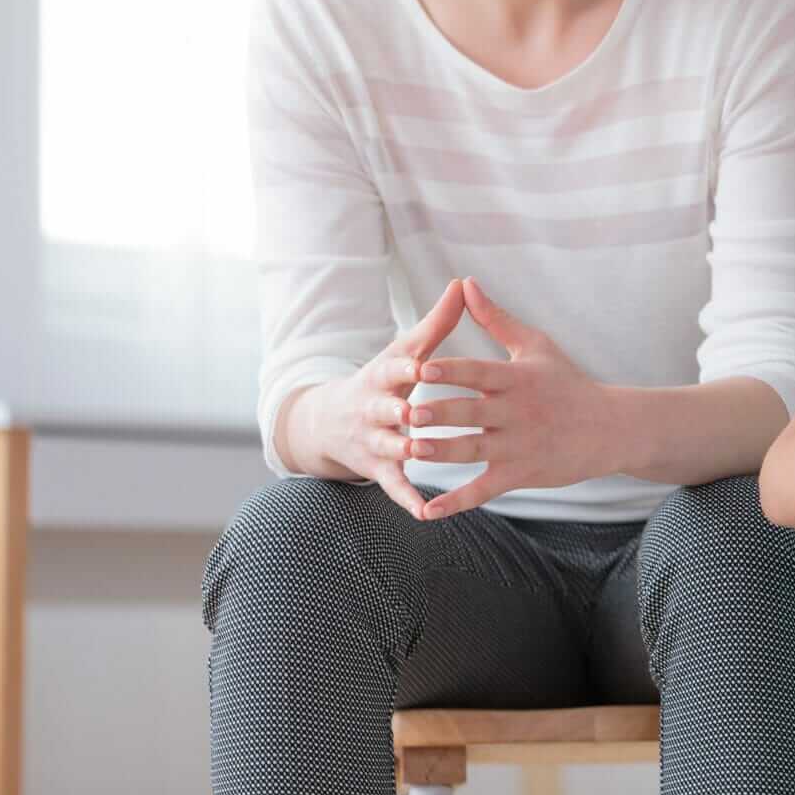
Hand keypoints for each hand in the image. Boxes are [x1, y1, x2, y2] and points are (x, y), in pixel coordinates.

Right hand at [296, 279, 466, 519]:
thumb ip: (437, 322)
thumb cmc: (384, 379)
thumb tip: (464, 282)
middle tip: (416, 413)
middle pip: (385, 409)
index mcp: (383, 376)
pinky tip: (425, 512)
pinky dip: (407, 498)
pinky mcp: (379, 469)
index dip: (406, 368)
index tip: (422, 365)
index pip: (394, 369)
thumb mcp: (404, 350)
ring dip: (403, 449)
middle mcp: (373, 409)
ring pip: (388, 446)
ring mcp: (374, 441)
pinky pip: (394, 486)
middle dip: (397, 411)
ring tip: (421, 452)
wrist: (330, 421)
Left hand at [411, 277, 613, 520]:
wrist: (610, 428)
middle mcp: (517, 412)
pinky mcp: (520, 474)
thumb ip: (496, 318)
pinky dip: (456, 502)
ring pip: (475, 450)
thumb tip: (465, 284)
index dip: (452, 371)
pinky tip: (428, 511)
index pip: (480, 372)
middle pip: (473, 412)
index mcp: (517, 379)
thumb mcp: (536, 346)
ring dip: (443, 452)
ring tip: (412, 451)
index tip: (423, 368)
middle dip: (442, 413)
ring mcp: (518, 446)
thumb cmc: (569, 383)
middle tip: (410, 412)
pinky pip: (484, 490)